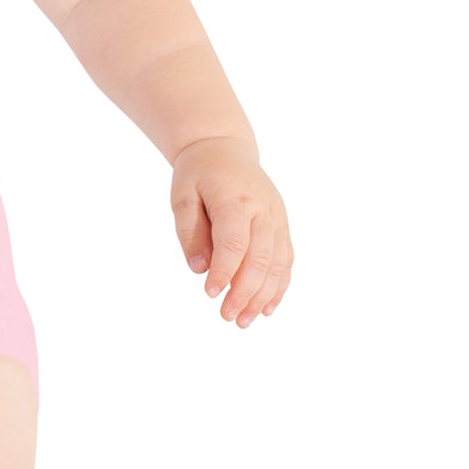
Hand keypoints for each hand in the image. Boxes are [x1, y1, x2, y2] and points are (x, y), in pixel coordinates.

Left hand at [170, 136, 292, 325]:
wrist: (224, 148)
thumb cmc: (198, 174)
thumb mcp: (182, 196)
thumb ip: (189, 232)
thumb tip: (199, 269)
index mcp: (236, 200)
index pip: (234, 242)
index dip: (224, 271)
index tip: (210, 294)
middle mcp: (264, 210)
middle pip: (260, 258)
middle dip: (245, 293)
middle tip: (227, 317)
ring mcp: (278, 219)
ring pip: (277, 264)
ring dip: (263, 296)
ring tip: (244, 320)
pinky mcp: (282, 226)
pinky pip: (286, 260)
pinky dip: (279, 286)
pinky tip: (267, 308)